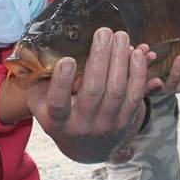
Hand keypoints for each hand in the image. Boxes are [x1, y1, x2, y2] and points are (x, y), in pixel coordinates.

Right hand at [27, 28, 148, 162]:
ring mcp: (106, 124)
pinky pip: (136, 95)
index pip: (59, 103)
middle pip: (94, 91)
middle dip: (100, 58)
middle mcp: (83, 124)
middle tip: (104, 32)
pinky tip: (136, 54)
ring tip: (121, 37)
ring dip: (121, 60)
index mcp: (57, 119)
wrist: (85, 147)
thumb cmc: (60, 113)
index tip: (68, 60)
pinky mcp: (126, 121)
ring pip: (117, 90)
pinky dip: (138, 73)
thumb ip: (41, 78)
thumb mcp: (41, 101)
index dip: (63, 82)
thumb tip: (42, 49)